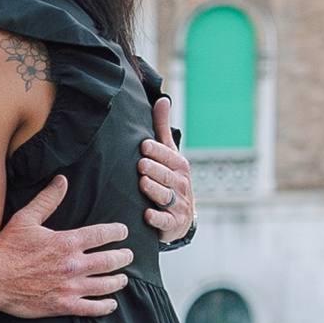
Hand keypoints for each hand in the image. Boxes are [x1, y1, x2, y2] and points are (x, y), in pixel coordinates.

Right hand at [0, 177, 132, 318]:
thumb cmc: (7, 249)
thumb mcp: (26, 218)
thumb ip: (47, 200)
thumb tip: (62, 180)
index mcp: (67, 242)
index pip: (102, 234)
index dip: (116, 232)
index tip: (122, 232)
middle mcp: (74, 265)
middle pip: (110, 261)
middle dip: (123, 257)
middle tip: (128, 256)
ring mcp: (70, 287)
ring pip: (105, 285)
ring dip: (118, 281)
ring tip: (123, 279)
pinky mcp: (63, 305)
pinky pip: (91, 308)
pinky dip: (105, 306)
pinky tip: (111, 304)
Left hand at [138, 117, 195, 245]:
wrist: (182, 216)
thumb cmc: (170, 177)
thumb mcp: (169, 153)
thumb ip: (163, 128)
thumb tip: (162, 98)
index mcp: (179, 166)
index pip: (169, 157)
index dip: (157, 151)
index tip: (143, 145)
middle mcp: (181, 184)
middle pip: (167, 176)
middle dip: (155, 170)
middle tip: (141, 164)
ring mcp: (178, 204)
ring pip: (166, 196)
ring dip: (154, 190)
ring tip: (142, 183)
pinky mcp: (172, 223)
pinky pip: (165, 221)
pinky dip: (156, 217)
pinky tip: (146, 213)